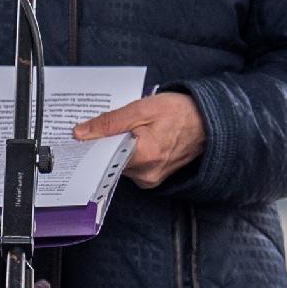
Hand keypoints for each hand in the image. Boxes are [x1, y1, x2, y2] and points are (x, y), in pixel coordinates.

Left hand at [71, 92, 205, 190]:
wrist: (207, 122)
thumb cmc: (179, 112)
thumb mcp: (142, 108)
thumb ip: (110, 122)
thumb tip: (81, 133)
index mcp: (144, 155)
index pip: (102, 156)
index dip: (89, 144)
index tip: (78, 136)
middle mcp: (146, 174)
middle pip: (109, 161)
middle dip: (104, 144)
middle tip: (103, 125)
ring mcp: (150, 179)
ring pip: (118, 164)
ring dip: (116, 148)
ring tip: (126, 129)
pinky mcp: (153, 178)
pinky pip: (130, 167)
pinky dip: (127, 153)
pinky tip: (133, 138)